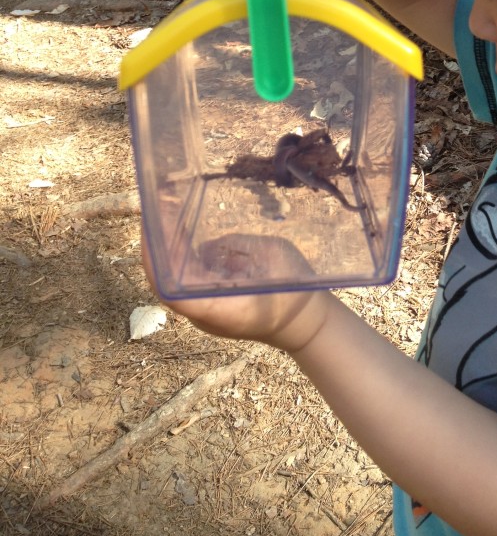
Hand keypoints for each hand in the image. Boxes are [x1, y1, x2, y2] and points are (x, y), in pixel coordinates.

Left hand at [141, 230, 332, 352]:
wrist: (306, 325)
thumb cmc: (294, 292)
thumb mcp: (273, 258)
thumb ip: (238, 248)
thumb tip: (209, 245)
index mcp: (218, 307)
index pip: (171, 289)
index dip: (155, 258)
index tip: (151, 228)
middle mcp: (205, 313)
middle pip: (166, 283)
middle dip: (156, 247)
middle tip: (154, 210)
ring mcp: (206, 312)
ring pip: (174, 282)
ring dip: (166, 251)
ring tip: (164, 214)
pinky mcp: (212, 306)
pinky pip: (189, 282)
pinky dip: (182, 258)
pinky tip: (184, 232)